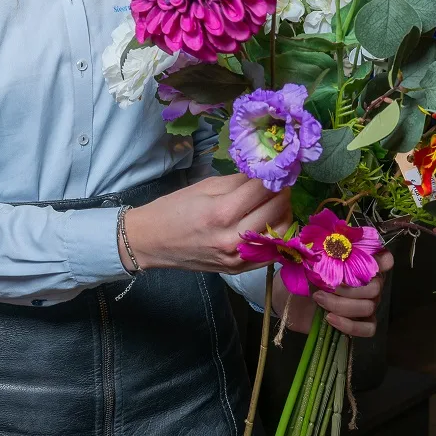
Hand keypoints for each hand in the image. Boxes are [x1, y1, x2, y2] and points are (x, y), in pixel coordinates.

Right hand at [122, 173, 291, 274]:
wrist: (152, 242)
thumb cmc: (173, 209)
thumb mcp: (204, 187)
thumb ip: (238, 181)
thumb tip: (264, 173)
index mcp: (221, 212)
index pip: (263, 189)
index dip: (274, 175)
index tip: (278, 167)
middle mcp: (233, 237)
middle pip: (277, 210)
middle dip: (282, 191)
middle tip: (279, 182)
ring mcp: (237, 257)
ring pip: (280, 231)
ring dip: (283, 212)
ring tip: (275, 201)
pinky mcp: (239, 269)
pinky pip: (272, 251)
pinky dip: (277, 234)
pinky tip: (270, 222)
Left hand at [276, 249, 394, 336]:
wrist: (291, 301)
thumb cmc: (305, 277)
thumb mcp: (311, 262)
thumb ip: (325, 254)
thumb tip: (331, 247)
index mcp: (362, 265)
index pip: (385, 260)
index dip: (381, 259)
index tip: (363, 258)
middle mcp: (370, 285)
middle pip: (375, 288)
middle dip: (349, 289)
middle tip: (326, 287)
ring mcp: (368, 305)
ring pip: (368, 307)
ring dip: (340, 305)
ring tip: (319, 299)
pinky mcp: (360, 324)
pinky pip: (367, 329)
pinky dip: (348, 325)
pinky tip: (330, 318)